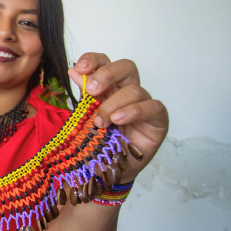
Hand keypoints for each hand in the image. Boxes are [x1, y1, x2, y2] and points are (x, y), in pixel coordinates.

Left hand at [67, 53, 168, 180]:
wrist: (107, 170)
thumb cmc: (98, 142)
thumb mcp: (86, 117)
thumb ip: (83, 95)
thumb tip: (73, 71)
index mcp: (109, 87)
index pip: (105, 62)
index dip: (94, 60)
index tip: (79, 68)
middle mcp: (127, 91)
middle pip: (125, 67)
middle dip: (106, 75)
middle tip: (91, 90)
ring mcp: (144, 103)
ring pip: (134, 90)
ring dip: (113, 105)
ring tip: (101, 122)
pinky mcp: (158, 119)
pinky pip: (152, 107)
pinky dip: (133, 112)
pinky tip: (118, 120)